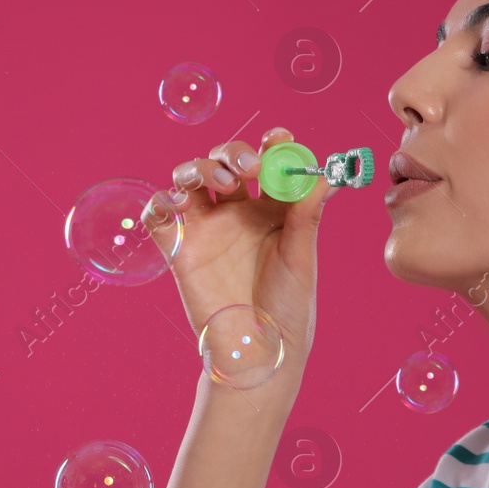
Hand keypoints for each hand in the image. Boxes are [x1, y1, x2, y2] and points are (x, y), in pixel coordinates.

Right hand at [142, 125, 336, 367]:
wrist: (258, 348)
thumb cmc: (287, 306)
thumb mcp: (300, 255)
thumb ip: (306, 214)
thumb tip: (329, 176)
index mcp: (270, 207)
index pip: (265, 161)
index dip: (270, 144)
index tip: (278, 138)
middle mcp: (235, 210)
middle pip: (223, 160)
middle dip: (232, 152)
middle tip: (247, 167)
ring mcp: (205, 226)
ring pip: (189, 177)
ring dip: (199, 168)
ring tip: (218, 181)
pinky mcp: (178, 247)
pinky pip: (159, 213)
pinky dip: (161, 201)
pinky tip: (179, 205)